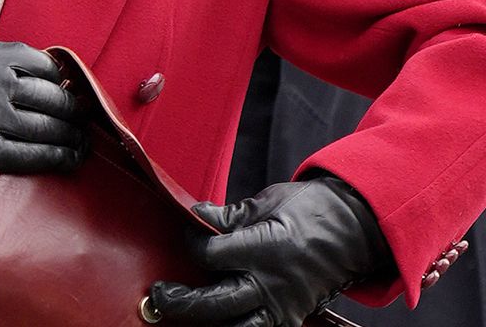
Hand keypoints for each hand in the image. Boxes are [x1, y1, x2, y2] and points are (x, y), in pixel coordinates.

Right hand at [0, 42, 85, 182]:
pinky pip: (35, 156)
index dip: (62, 81)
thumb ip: (13, 61)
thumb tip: (63, 76)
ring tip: (79, 139)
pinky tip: (69, 157)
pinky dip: (59, 158)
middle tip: (81, 118)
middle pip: (53, 98)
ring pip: (49, 128)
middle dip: (74, 111)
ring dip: (72, 137)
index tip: (67, 90)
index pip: (46, 66)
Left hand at [151, 176, 385, 326]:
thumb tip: (197, 217)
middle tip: (161, 294)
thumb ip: (229, 217)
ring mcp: (285, 304)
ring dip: (208, 321)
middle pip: (217, 302)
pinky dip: (237, 326)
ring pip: (238, 326)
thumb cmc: (311, 208)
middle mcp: (274, 283)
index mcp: (266, 249)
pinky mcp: (294, 315)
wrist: (356, 228)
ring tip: (182, 312)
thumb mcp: (267, 202)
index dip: (191, 243)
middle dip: (182, 301)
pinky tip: (216, 319)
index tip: (187, 232)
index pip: (211, 255)